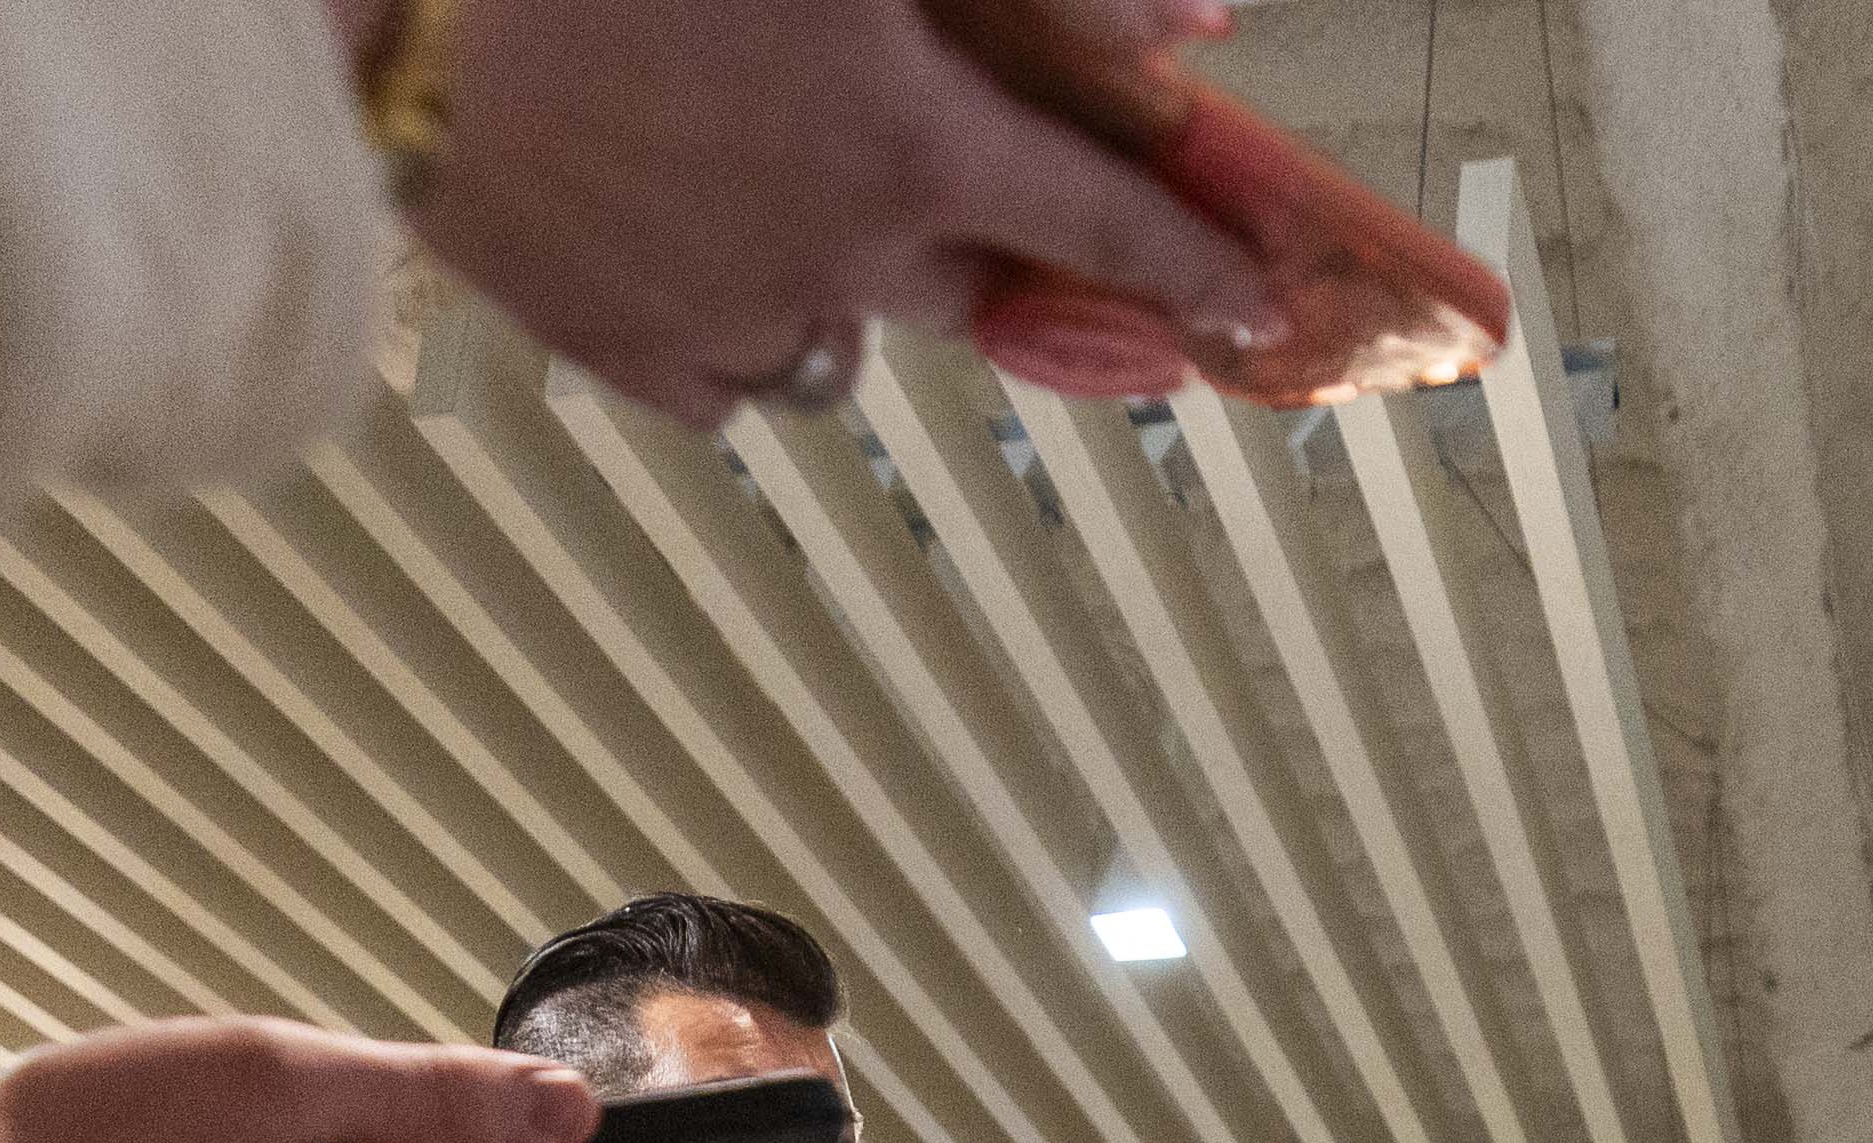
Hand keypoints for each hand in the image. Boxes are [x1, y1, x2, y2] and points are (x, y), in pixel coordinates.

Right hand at [398, 0, 1277, 425]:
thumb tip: (1196, 17)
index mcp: (908, 142)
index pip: (1104, 223)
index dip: (1195, 263)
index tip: (1256, 310)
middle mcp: (840, 258)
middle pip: (968, 287)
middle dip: (980, 246)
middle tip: (945, 187)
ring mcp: (725, 316)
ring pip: (839, 341)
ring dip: (841, 284)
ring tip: (770, 192)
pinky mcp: (616, 347)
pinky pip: (721, 377)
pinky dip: (728, 324)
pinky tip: (681, 238)